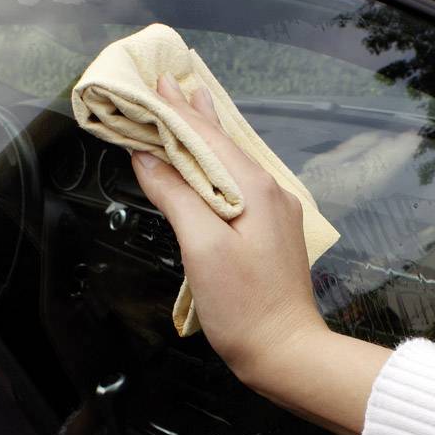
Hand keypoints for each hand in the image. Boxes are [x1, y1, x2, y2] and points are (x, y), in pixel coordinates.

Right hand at [131, 73, 390, 434]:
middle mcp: (269, 192)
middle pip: (221, 142)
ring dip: (203, 136)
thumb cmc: (245, 307)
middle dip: (191, 114)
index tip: (153, 82)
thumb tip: (148, 158)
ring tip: (188, 105)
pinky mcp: (269, 232)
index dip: (175, 109)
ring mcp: (273, 212)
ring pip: (230, 161)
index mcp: (254, 188)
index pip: (206, 135)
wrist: (285, 351)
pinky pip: (237, 183)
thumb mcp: (202, 247)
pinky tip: (208, 160)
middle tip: (168, 83)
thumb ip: (176, 196)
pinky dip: (215, 164)